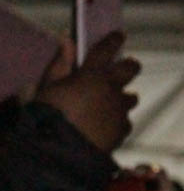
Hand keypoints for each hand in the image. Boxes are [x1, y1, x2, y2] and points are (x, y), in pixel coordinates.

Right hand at [36, 31, 140, 152]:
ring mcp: (119, 109)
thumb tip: (68, 40)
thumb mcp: (46, 89)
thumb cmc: (45, 119)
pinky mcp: (123, 129)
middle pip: (132, 67)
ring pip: (131, 98)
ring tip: (106, 106)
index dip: (114, 39)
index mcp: (91, 74)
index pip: (107, 48)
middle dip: (129, 66)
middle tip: (122, 69)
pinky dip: (117, 123)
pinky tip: (103, 129)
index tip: (118, 35)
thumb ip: (59, 64)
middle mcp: (110, 88)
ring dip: (121, 99)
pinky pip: (125, 122)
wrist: (56, 155)